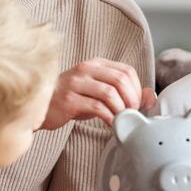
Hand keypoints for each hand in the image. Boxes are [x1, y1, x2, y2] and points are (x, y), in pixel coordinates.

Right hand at [41, 58, 156, 129]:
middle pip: (120, 80)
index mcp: (95, 64)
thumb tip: (150, 96)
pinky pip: (97, 108)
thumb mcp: (98, 93)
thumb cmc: (72, 100)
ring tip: (122, 120)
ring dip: (121, 110)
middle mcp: (86, 70)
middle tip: (131, 114)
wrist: (40, 107)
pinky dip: (109, 118)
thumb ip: (123, 93)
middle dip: (132, 100)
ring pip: (110, 93)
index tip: (137, 105)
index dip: (137, 89)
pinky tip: (111, 125)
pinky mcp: (69, 100)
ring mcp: (76, 84)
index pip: (126, 71)